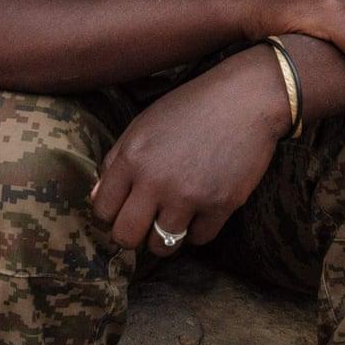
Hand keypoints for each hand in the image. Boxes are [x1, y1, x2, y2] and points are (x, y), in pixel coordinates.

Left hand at [90, 47, 287, 257]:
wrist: (246, 99)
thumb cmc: (192, 107)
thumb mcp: (144, 124)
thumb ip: (117, 160)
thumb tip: (98, 197)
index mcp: (132, 157)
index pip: (102, 209)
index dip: (109, 216)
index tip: (121, 212)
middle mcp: (155, 180)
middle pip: (125, 237)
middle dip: (131, 236)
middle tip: (143, 225)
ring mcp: (188, 195)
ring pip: (161, 245)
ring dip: (164, 236)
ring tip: (173, 219)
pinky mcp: (220, 205)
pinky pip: (198, 239)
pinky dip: (197, 230)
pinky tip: (200, 211)